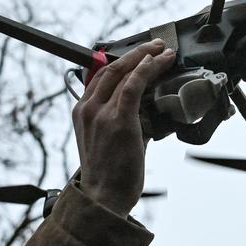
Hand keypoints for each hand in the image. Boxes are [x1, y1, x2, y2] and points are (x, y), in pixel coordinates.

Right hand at [72, 39, 176, 215]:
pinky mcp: (119, 119)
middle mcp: (87, 108)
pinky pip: (134, 84)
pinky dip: (148, 69)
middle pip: (110, 68)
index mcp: (81, 113)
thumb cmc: (108, 177)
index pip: (99, 77)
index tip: (137, 56)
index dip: (120, 62)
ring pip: (124, 72)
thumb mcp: (106, 143)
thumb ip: (123, 122)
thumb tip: (147, 113)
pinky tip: (160, 63)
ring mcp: (101, 112)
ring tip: (163, 51)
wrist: (103, 199)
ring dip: (146, 57)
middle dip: (135, 53)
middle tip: (155, 46)